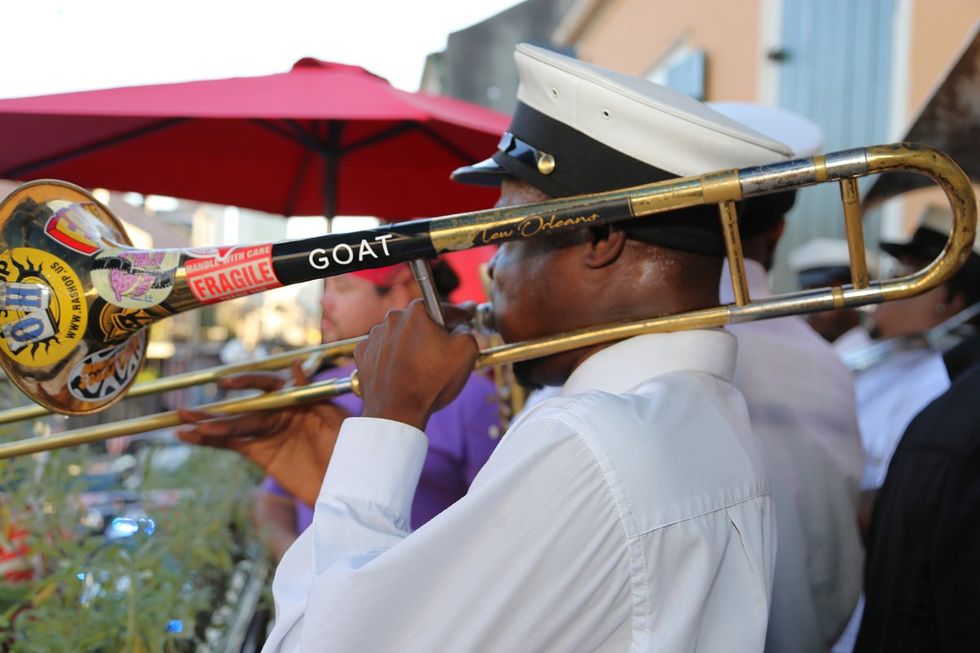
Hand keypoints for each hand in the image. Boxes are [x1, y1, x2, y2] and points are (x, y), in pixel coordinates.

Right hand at [176, 362, 348, 505]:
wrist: (351, 482)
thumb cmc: (350, 446)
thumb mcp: (338, 418)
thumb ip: (313, 394)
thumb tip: (295, 367)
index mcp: (296, 398)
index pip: (267, 386)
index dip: (247, 383)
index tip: (228, 383)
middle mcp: (279, 412)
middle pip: (243, 409)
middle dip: (215, 412)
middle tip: (187, 411)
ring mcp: (268, 433)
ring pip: (232, 427)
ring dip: (207, 425)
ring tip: (180, 421)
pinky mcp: (262, 454)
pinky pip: (233, 445)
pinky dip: (210, 441)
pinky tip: (189, 436)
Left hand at [355, 299, 478, 429]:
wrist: (396, 412)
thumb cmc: (431, 382)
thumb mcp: (466, 352)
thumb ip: (467, 332)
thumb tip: (461, 330)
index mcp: (417, 312)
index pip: (445, 309)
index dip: (459, 318)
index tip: (465, 320)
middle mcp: (392, 319)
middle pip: (420, 323)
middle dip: (431, 335)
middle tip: (441, 355)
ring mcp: (374, 336)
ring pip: (400, 337)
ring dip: (410, 347)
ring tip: (419, 370)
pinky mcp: (364, 355)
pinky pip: (383, 351)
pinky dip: (392, 359)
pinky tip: (401, 374)